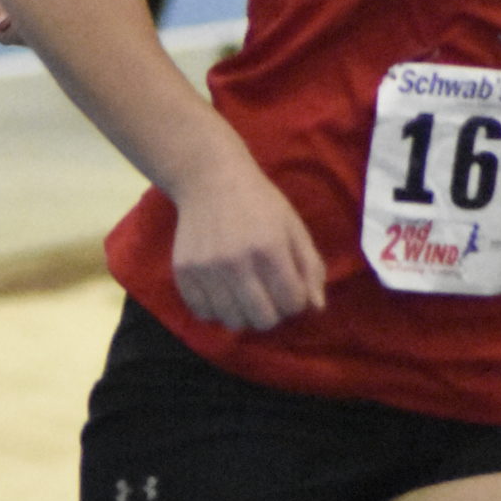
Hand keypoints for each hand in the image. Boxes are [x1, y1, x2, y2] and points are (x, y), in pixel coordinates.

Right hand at [169, 145, 326, 331]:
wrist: (209, 178)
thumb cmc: (259, 203)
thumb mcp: (294, 227)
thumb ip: (310, 267)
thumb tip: (316, 308)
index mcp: (270, 248)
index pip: (292, 303)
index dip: (296, 300)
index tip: (290, 287)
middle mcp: (236, 261)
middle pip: (263, 319)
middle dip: (273, 313)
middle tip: (268, 295)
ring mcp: (207, 268)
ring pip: (233, 321)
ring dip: (244, 314)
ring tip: (245, 295)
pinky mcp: (184, 271)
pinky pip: (203, 313)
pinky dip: (216, 310)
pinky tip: (223, 292)